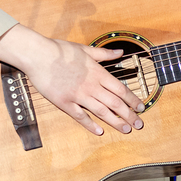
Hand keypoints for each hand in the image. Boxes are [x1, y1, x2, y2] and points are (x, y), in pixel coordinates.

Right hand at [0, 25, 144, 135]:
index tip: (141, 107)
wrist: (39, 55)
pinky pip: (80, 116)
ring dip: (115, 122)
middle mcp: (91, 85)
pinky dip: (90, 124)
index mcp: (98, 73)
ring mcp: (78, 95)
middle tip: (139, 124)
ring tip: (126, 129)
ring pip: (101, 111)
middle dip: (129, 114)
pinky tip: (100, 131)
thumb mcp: (86, 49)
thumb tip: (121, 52)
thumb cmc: (61, 50)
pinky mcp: (64, 102)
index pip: (121, 89)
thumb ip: (105, 54)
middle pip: (115, 103)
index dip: (133, 100)